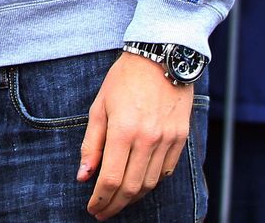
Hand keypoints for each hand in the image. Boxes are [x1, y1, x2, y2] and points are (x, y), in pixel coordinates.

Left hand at [78, 52, 191, 219]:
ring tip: (119, 200)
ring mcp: (167, 140)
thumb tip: (83, 176)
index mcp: (123, 130)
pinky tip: (139, 182)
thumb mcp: (99, 107)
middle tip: (102, 212)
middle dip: (114, 205)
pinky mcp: (181, 138)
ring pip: (150, 184)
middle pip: (131, 188)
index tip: (92, 208)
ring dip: (133, 197)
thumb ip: (91, 144)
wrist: (160, 56)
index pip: (110, 179)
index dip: (100, 200)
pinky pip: (167, 171)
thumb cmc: (124, 79)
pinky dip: (152, 182)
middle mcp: (147, 139)